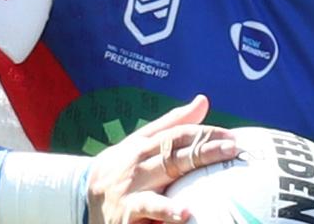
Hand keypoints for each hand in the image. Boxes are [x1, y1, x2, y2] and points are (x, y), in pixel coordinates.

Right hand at [85, 94, 237, 223]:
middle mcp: (138, 166)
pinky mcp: (126, 216)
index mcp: (144, 146)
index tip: (232, 138)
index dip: (205, 134)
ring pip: (156, 186)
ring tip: (206, 186)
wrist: (81, 195)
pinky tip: (183, 215)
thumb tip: (203, 100)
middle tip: (232, 151)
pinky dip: (164, 213)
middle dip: (204, 152)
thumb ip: (173, 123)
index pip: (178, 135)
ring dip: (179, 186)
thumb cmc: (121, 166)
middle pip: (174, 155)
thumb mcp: (141, 142)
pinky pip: (146, 213)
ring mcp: (131, 191)